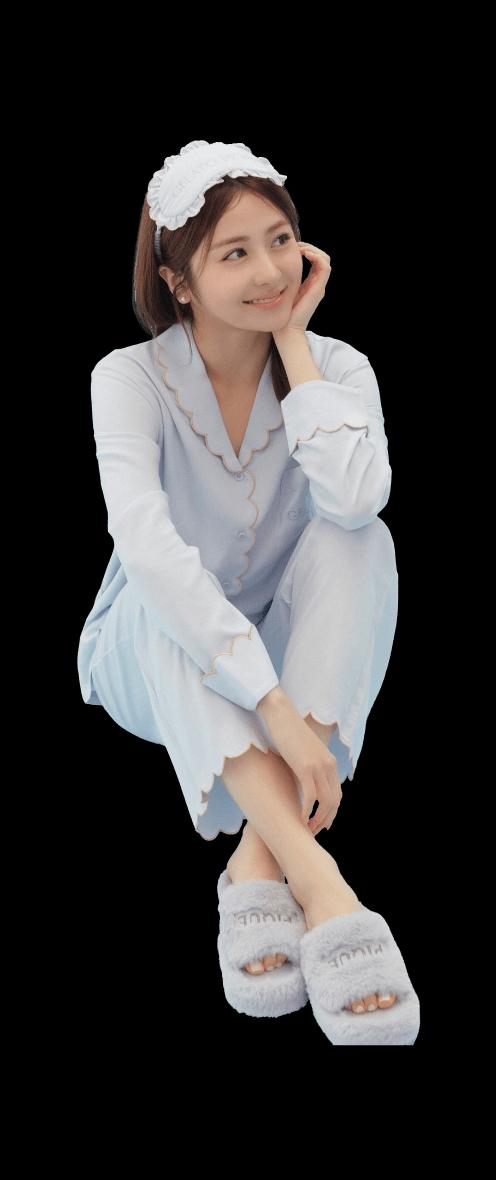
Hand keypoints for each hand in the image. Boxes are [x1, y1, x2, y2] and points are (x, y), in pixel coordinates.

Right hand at [263, 697, 341, 833]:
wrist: (279, 713)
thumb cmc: (285, 732)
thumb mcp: (300, 752)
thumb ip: (304, 768)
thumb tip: (297, 784)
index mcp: (330, 762)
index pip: (337, 794)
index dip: (331, 812)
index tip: (321, 823)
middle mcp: (329, 765)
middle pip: (334, 801)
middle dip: (326, 820)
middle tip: (314, 831)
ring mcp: (318, 766)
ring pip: (325, 802)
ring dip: (317, 819)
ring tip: (307, 829)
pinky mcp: (305, 767)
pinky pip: (311, 796)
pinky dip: (307, 811)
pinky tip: (300, 818)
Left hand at [273, 241, 331, 338]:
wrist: (286, 330)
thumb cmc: (281, 313)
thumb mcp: (282, 291)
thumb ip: (283, 280)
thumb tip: (274, 268)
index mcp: (310, 284)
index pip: (316, 260)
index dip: (307, 249)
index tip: (294, 247)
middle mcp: (317, 284)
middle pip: (322, 257)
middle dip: (310, 247)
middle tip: (297, 245)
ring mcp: (319, 287)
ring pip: (325, 259)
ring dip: (314, 250)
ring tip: (301, 249)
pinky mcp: (318, 289)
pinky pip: (325, 267)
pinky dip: (317, 257)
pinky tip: (305, 254)